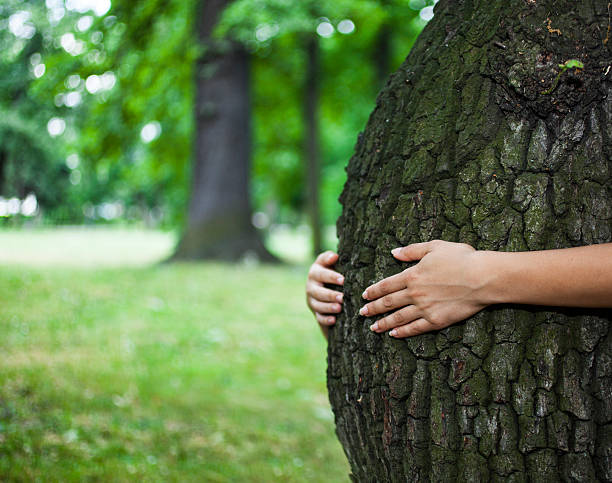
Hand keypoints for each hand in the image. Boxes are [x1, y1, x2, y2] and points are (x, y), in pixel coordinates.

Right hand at [306, 251, 344, 335]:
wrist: (327, 287)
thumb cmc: (332, 272)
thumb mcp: (330, 263)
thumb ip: (329, 258)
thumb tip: (334, 256)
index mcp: (314, 272)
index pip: (320, 274)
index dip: (331, 277)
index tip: (343, 280)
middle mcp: (310, 286)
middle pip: (318, 292)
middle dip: (330, 295)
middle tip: (342, 297)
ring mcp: (312, 300)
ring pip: (318, 305)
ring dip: (328, 307)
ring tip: (339, 308)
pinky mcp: (315, 312)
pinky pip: (319, 317)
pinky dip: (325, 319)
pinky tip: (333, 320)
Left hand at [360, 240, 486, 337]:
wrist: (482, 277)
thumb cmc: (461, 258)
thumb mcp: (434, 247)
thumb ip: (411, 250)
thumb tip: (393, 252)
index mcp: (412, 275)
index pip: (386, 285)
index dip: (373, 291)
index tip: (364, 296)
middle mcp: (414, 293)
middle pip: (388, 303)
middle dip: (373, 308)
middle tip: (362, 313)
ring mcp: (424, 309)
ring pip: (398, 317)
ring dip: (383, 323)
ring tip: (373, 328)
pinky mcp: (436, 321)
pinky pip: (415, 328)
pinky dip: (402, 332)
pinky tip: (394, 334)